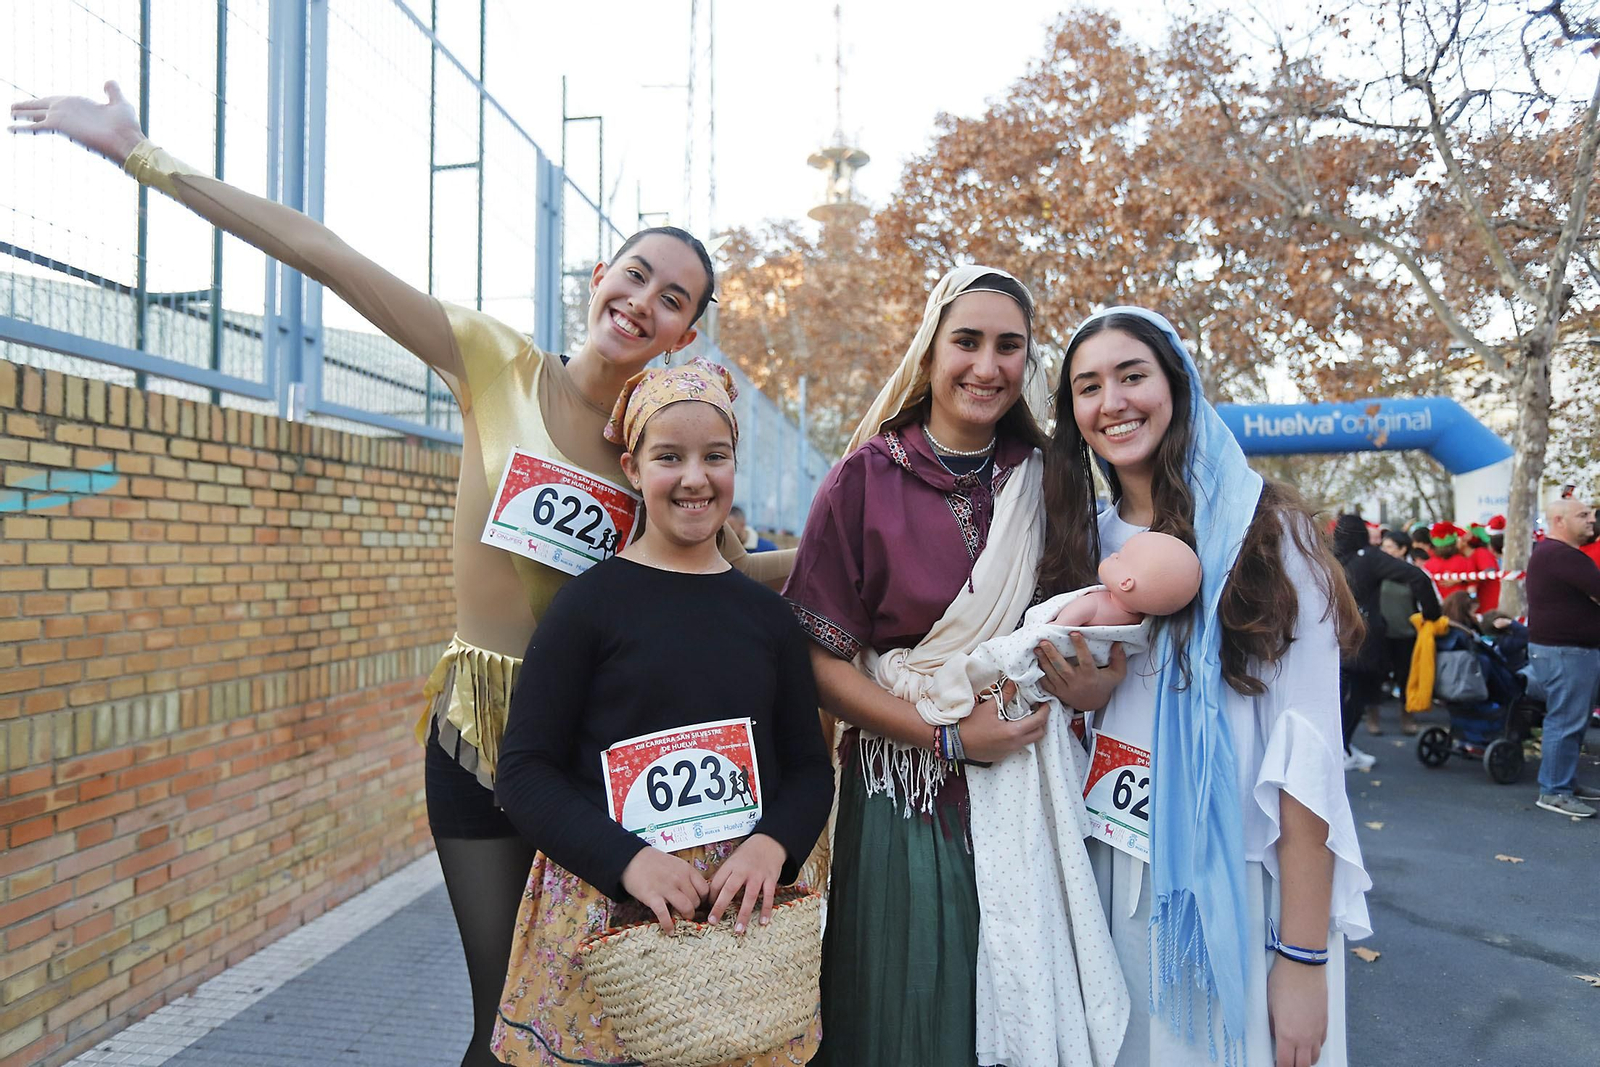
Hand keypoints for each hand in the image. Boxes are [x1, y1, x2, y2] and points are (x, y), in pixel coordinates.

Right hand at [10, 81, 144, 163]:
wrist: (128, 141)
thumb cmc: (126, 125)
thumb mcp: (119, 102)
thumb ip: (112, 91)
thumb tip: (108, 81)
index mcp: (77, 105)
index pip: (55, 102)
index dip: (43, 102)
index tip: (35, 101)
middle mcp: (67, 112)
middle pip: (41, 107)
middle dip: (27, 107)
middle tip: (12, 108)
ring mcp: (62, 120)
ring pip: (35, 115)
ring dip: (21, 114)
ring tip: (9, 114)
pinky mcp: (60, 127)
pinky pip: (36, 126)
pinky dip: (22, 128)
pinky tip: (9, 128)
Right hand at [620, 847, 708, 933]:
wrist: (631, 858)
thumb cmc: (654, 862)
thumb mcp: (676, 864)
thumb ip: (686, 876)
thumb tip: (696, 892)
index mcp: (686, 870)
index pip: (705, 890)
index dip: (703, 899)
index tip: (698, 903)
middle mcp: (679, 879)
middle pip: (696, 901)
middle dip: (693, 909)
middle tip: (687, 911)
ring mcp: (666, 888)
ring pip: (686, 908)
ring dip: (685, 916)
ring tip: (681, 919)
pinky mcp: (652, 897)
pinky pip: (665, 915)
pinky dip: (669, 925)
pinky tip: (670, 931)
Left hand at [706, 833, 785, 933]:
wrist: (769, 842)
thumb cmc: (747, 854)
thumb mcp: (732, 860)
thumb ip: (723, 876)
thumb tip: (709, 895)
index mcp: (731, 865)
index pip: (716, 882)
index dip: (710, 897)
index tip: (706, 909)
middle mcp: (743, 870)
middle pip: (729, 890)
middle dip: (720, 907)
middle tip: (712, 922)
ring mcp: (758, 875)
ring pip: (749, 896)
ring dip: (743, 914)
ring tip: (738, 930)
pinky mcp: (771, 879)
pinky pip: (768, 897)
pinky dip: (766, 910)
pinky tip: (763, 922)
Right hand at [959, 691, 1048, 761]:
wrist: (954, 742)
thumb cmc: (971, 724)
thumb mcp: (988, 707)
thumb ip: (1004, 695)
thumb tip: (1014, 683)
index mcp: (1013, 732)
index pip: (1038, 721)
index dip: (1045, 711)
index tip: (1046, 703)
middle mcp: (1014, 744)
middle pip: (1038, 734)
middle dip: (1041, 722)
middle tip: (1037, 710)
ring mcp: (1008, 752)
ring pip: (1028, 741)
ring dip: (1030, 730)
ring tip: (1024, 717)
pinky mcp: (1001, 756)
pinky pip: (1017, 746)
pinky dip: (1019, 736)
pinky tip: (1009, 727)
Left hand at [1035, 634, 1126, 711]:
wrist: (1092, 703)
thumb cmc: (1104, 685)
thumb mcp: (1117, 674)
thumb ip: (1119, 659)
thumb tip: (1118, 643)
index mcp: (1090, 676)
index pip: (1085, 660)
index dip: (1080, 646)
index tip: (1074, 632)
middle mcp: (1076, 682)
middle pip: (1062, 668)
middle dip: (1052, 654)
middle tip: (1044, 641)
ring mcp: (1065, 688)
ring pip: (1051, 674)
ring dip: (1043, 660)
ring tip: (1036, 648)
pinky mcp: (1057, 692)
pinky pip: (1045, 683)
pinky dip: (1039, 673)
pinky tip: (1034, 661)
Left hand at [1267, 956, 1327, 1066]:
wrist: (1303, 966)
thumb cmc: (1282, 982)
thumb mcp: (1269, 1006)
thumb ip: (1273, 1026)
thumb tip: (1276, 1036)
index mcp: (1287, 1034)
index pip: (1285, 1063)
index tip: (1275, 1064)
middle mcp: (1305, 1037)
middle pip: (1303, 1065)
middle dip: (1293, 1066)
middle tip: (1285, 1062)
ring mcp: (1317, 1030)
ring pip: (1314, 1056)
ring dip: (1305, 1059)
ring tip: (1295, 1054)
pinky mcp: (1325, 1022)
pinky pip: (1321, 1043)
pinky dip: (1314, 1046)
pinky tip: (1306, 1041)